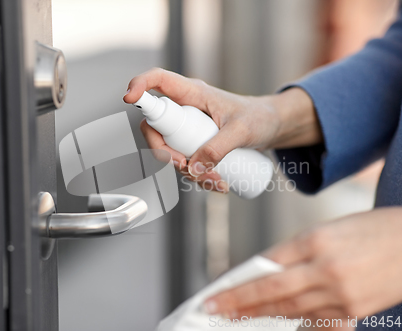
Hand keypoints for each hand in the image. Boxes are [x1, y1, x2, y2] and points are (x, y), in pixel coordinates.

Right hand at [124, 68, 319, 192]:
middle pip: (155, 127)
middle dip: (165, 152)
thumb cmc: (260, 118)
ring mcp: (188, 128)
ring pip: (170, 150)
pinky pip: (184, 161)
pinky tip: (217, 183)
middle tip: (185, 167)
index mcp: (193, 93)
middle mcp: (185, 109)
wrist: (272, 127)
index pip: (158, 81)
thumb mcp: (242, 131)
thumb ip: (219, 148)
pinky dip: (196, 176)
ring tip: (217, 181)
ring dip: (187, 171)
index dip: (139, 85)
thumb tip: (194, 167)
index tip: (129, 99)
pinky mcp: (194, 143)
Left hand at [204, 206, 401, 321]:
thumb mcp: (328, 230)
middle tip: (214, 310)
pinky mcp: (355, 311)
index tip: (216, 293)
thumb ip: (296, 252)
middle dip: (239, 304)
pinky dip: (293, 320)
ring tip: (237, 318)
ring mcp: (342, 294)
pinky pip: (315, 320)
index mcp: (316, 240)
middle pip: (272, 292)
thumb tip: (266, 271)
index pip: (265, 266)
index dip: (237, 283)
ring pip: (290, 310)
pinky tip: (274, 321)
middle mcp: (327, 268)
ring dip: (260, 315)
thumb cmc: (374, 229)